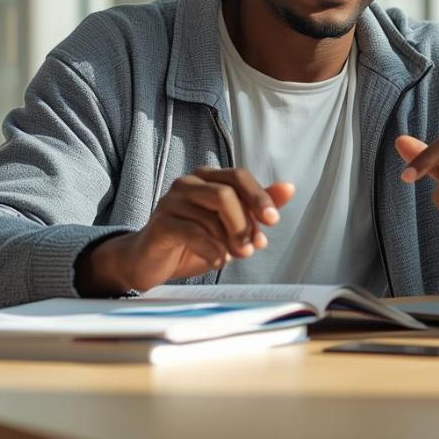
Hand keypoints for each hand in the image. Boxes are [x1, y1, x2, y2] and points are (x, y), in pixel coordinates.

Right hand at [78, 168, 293, 294]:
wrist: (151, 261)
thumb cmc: (192, 240)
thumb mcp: (229, 226)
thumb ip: (255, 208)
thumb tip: (288, 189)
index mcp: (207, 178)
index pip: (238, 176)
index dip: (259, 197)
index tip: (273, 221)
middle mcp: (188, 183)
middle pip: (226, 193)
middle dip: (244, 223)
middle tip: (251, 248)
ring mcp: (171, 201)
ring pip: (211, 213)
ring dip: (230, 240)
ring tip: (234, 257)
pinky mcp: (161, 223)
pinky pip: (193, 231)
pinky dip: (211, 249)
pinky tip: (217, 261)